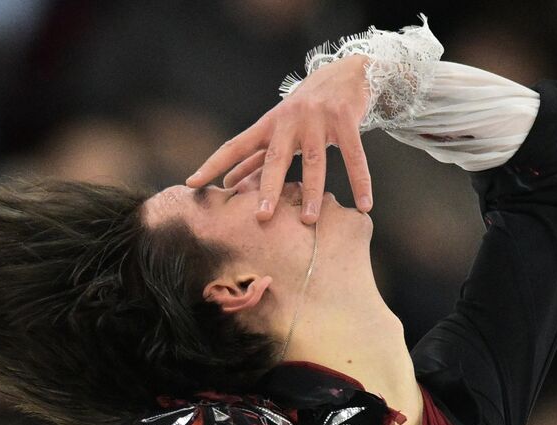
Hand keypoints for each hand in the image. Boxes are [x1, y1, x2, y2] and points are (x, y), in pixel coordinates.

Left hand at [186, 55, 372, 223]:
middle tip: (261, 217)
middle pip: (276, 159)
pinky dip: (360, 181)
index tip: (191, 183)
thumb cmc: (304, 109)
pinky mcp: (347, 119)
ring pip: (315, 162)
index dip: (213, 164)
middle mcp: (289, 120)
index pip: (235, 146)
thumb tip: (228, 184)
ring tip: (308, 221)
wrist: (346, 72)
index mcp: (267, 125)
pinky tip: (365, 204)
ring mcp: (318, 119)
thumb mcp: (276, 129)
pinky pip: (355, 156)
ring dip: (311, 193)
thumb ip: (254, 156)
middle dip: (268, 189)